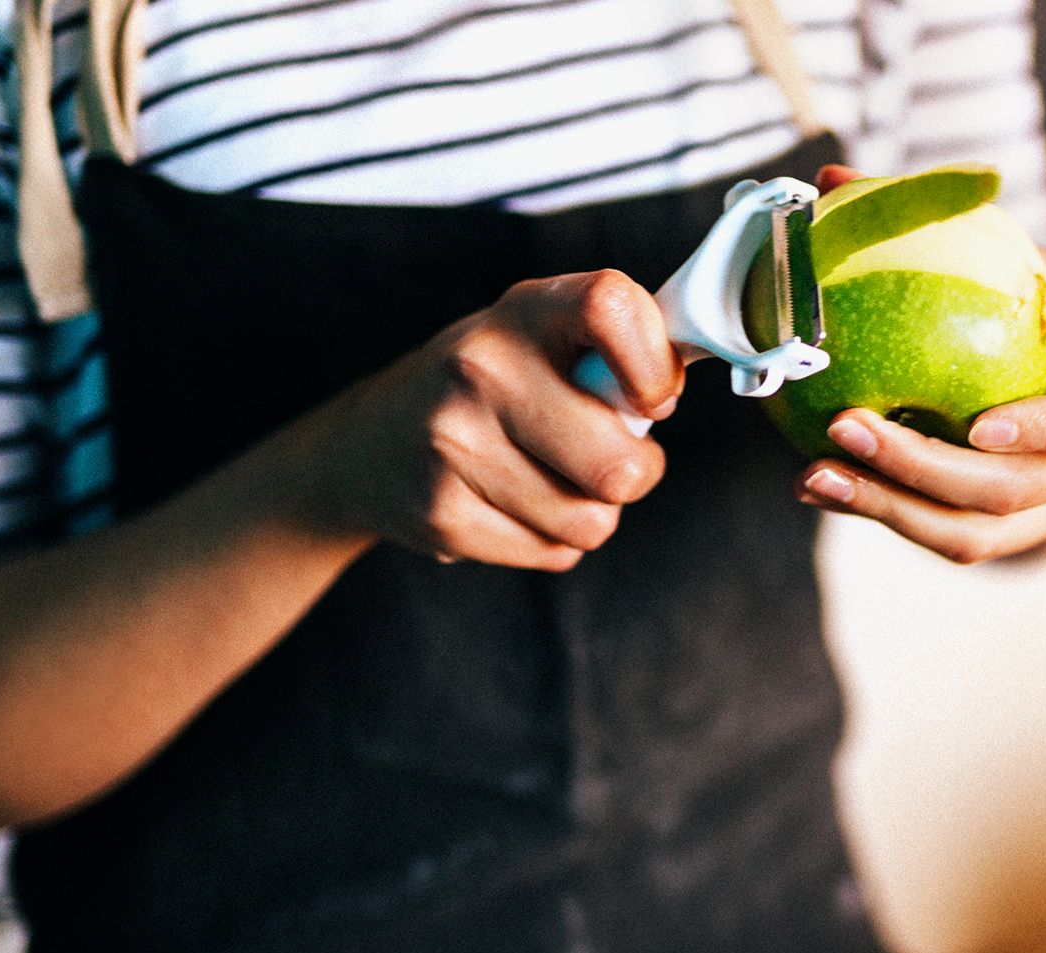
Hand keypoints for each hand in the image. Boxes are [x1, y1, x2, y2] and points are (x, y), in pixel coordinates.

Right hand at [300, 270, 680, 569]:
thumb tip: (678, 384)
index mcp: (524, 310)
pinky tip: (509, 503)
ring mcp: (453, 442)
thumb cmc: (490, 388)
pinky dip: (549, 539)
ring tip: (547, 478)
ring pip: (591, 520)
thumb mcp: (542, 337)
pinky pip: (554, 552)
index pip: (612, 307)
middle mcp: (482, 366)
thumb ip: (617, 348)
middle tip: (609, 457)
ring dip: (588, 511)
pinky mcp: (441, 514)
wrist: (367, 446)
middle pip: (621, 465)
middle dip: (634, 473)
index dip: (655, 366)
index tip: (653, 399)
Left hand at [792, 167, 1045, 563]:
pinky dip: (882, 511)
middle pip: (1017, 491)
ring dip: (889, 507)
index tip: (980, 425)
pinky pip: (944, 537)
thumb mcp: (1016, 253)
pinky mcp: (1007, 535)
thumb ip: (944, 220)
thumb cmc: (1038, 298)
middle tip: (846, 427)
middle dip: (926, 469)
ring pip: (975, 534)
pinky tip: (822, 483)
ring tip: (814, 475)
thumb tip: (833, 179)